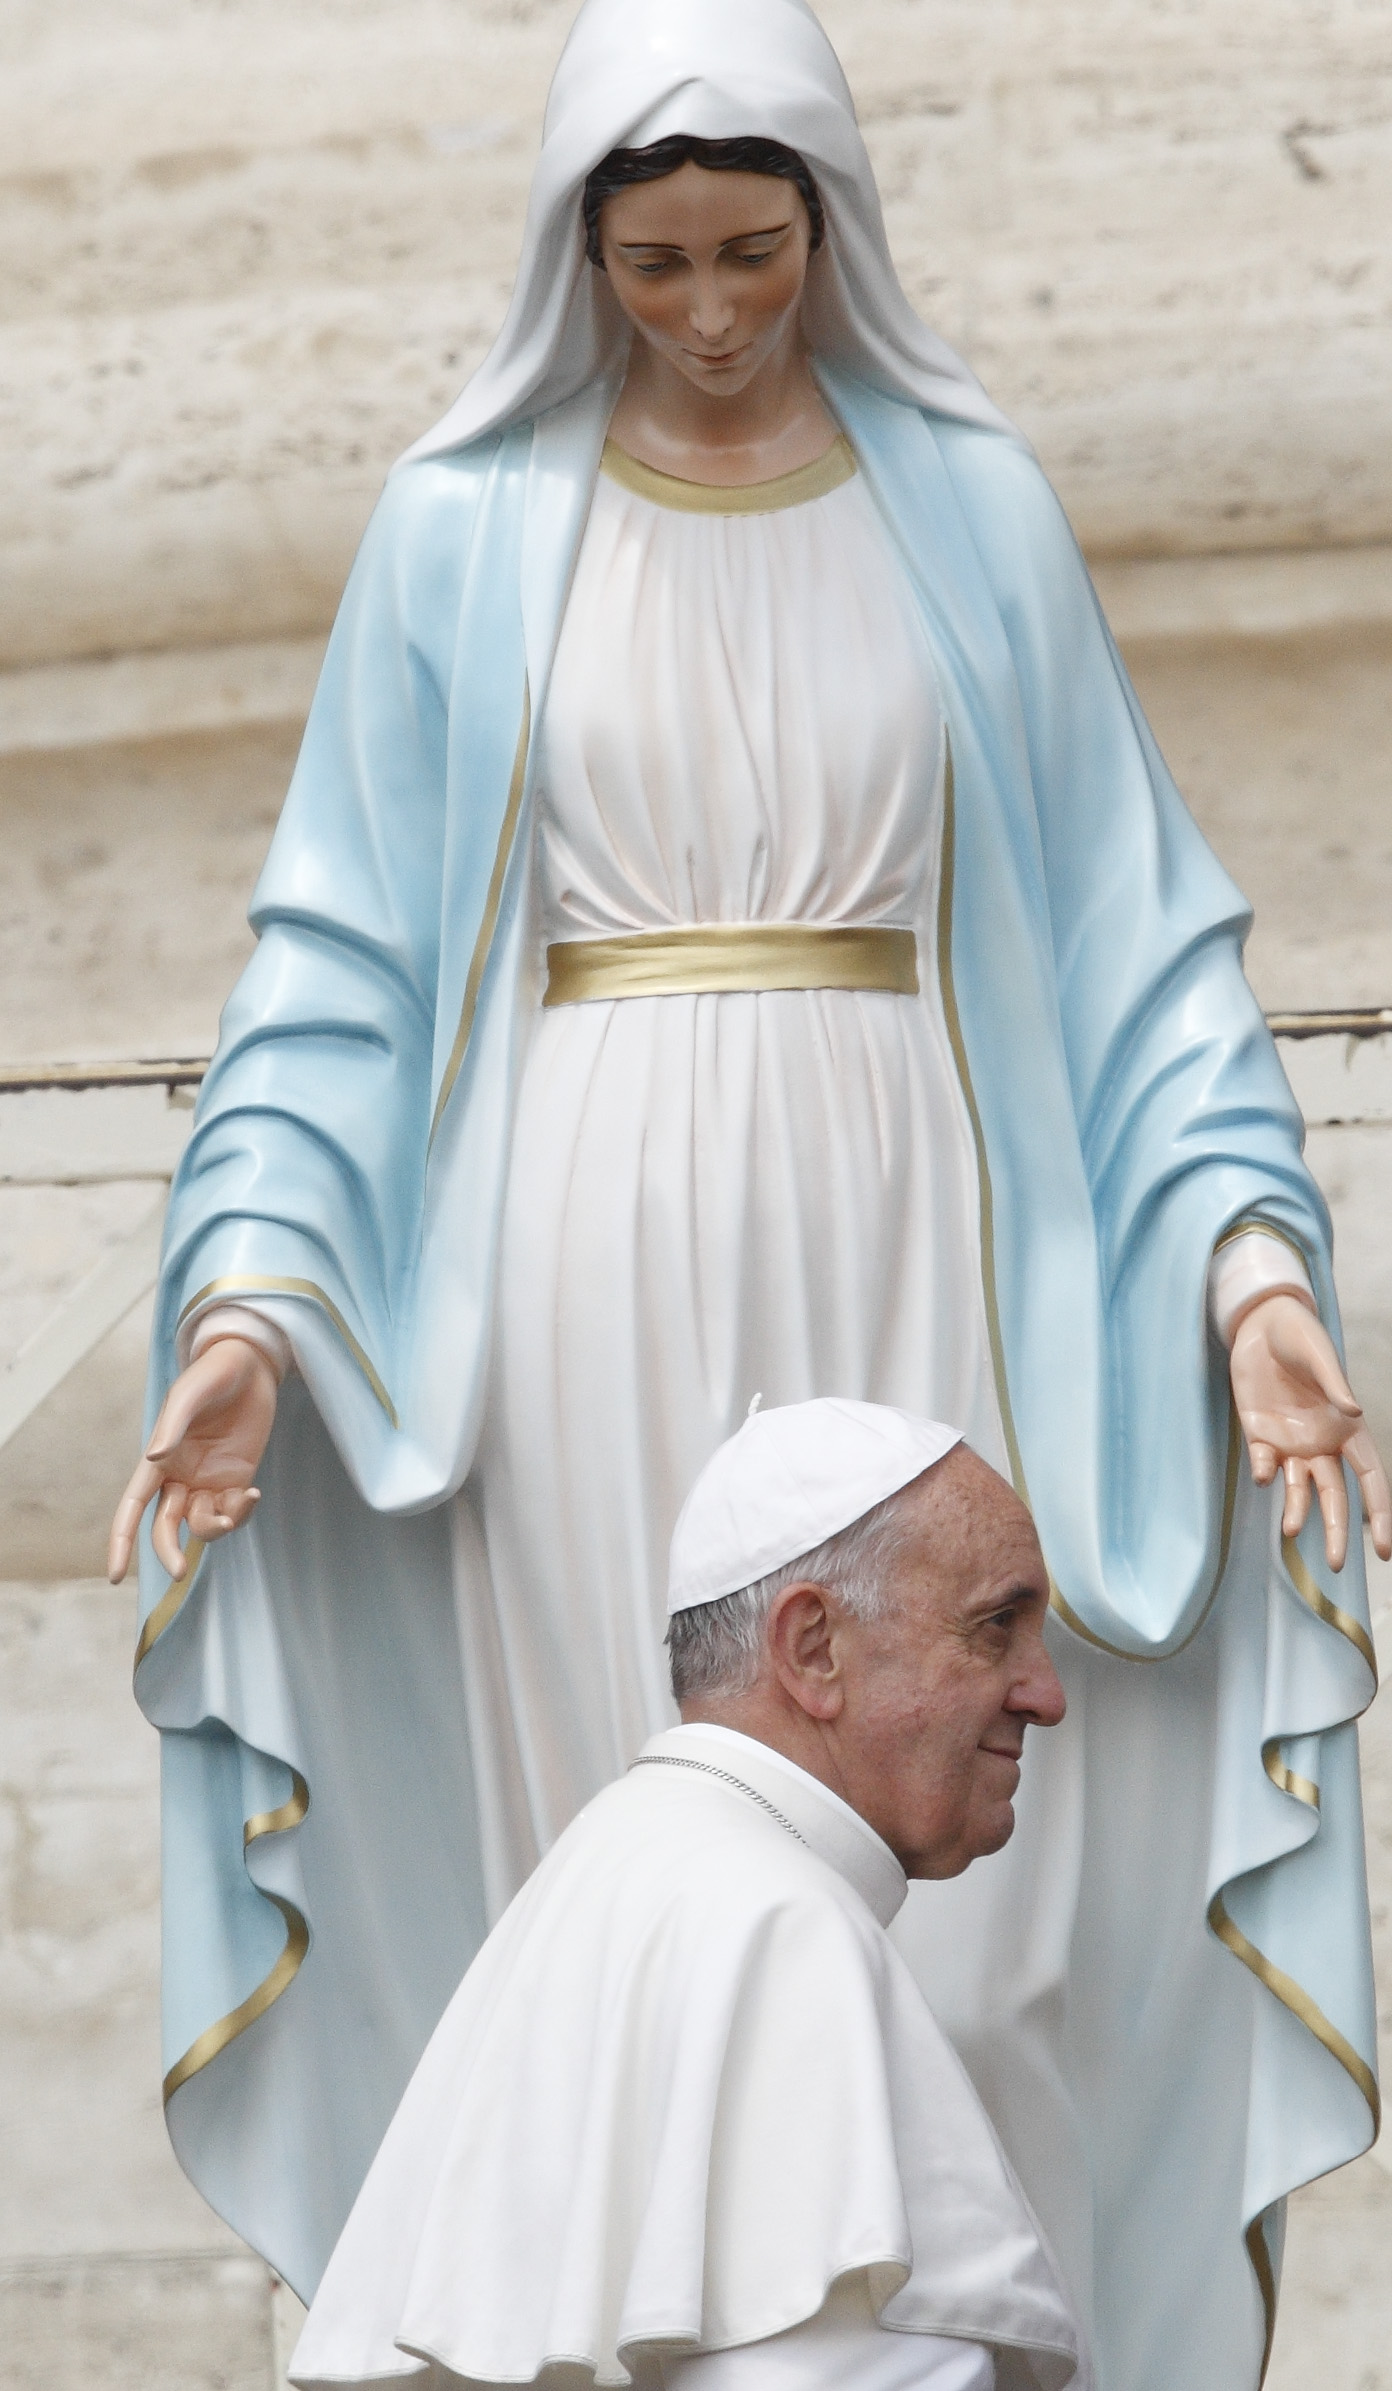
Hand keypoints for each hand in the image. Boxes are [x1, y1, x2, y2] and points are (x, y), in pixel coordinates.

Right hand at [108, 1336, 278, 1584]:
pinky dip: (241, 1513)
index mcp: (157, 1461)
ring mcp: (208, 1481)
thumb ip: (173, 1426)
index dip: (121, 1541)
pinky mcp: (236, 1480)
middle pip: (164, 1527)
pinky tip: (252, 1495)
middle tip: (180, 1572)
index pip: (132, 1508)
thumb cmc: (212, 1375)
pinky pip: (232, 1511)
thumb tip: (155, 1460)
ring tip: (235, 1510)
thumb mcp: (190, 1395)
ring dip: (213, 1528)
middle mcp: (179, 1477)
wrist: (251, 1364)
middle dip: (168, 1552)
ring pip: (200, 1524)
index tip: (114, 1575)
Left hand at [1229, 1293, 1391, 1570]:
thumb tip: (1354, 1411)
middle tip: (1334, 1564)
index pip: (1370, 1478)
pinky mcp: (1259, 1435)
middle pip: (1334, 1496)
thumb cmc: (1299, 1336)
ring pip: (1298, 1489)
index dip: (1378, 1512)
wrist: (1259, 1324)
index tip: (1383, 1548)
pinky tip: (1266, 1473)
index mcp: (1347, 1428)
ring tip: (1290, 1530)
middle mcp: (1322, 1443)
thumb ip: (1335, 1384)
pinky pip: (1265, 1464)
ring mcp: (1290, 1442)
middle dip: (1335, 1530)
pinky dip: (1265, 1472)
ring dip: (1296, 1511)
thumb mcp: (1319, 1354)